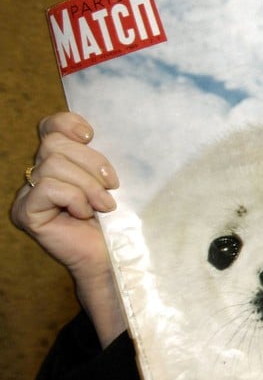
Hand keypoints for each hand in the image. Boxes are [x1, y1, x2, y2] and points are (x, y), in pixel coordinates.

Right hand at [10, 112, 124, 344]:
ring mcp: (28, 195)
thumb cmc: (119, 218)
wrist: (115, 256)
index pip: (51, 127)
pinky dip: (75, 198)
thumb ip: (99, 156)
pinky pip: (49, 187)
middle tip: (112, 186)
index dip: (69, 123)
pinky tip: (85, 214)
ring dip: (88, 185)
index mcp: (58, 162)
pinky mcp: (26, 213)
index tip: (92, 135)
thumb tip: (93, 132)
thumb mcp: (112, 179)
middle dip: (91, 162)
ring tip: (104, 205)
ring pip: (53, 164)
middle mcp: (37, 175)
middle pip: (54, 143)